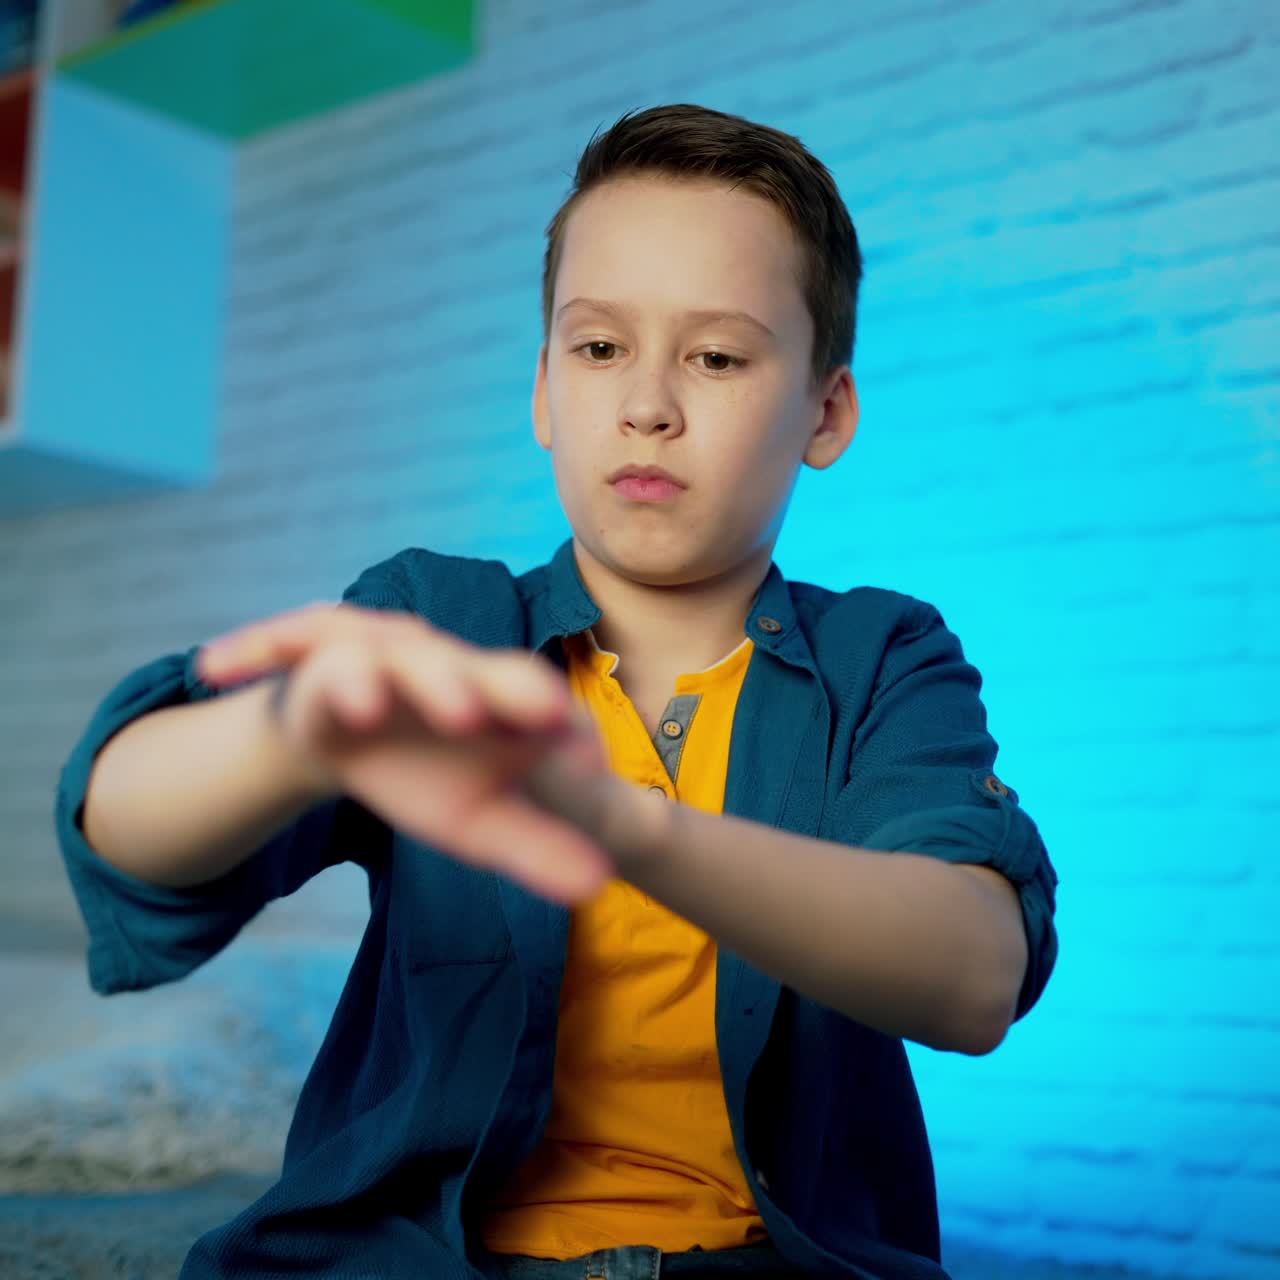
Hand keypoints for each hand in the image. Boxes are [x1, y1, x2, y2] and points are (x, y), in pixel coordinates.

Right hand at [196, 602, 613, 903]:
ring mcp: (381, 656)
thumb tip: (601, 885)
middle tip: (478, 715)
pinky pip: (289, 648)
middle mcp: (444, 666)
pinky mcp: (321, 661)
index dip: (558, 729)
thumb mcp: (481, 819)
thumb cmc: (430, 773)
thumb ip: (538, 847)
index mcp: (497, 701)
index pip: (536, 703)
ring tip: (364, 704)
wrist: (361, 732)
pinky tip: (217, 667)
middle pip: (460, 669)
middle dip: (468, 687)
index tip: (585, 766)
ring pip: (377, 656)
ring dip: (367, 675)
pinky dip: (256, 648)